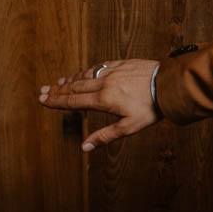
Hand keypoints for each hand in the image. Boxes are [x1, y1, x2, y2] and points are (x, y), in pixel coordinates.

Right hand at [38, 59, 162, 150]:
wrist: (171, 84)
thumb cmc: (152, 108)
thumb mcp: (129, 127)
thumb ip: (105, 136)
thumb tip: (84, 148)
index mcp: (104, 100)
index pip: (73, 101)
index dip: (56, 101)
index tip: (42, 100)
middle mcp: (105, 83)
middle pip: (75, 87)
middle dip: (58, 90)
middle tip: (43, 91)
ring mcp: (114, 71)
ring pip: (86, 75)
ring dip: (71, 80)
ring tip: (59, 83)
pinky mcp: (124, 63)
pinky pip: (100, 67)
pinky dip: (88, 71)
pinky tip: (85, 73)